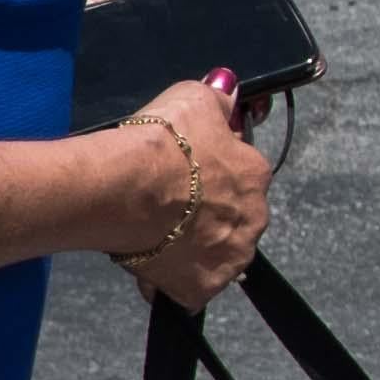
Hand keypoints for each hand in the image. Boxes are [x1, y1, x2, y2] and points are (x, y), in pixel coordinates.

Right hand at [110, 68, 272, 307]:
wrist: (123, 188)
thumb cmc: (160, 141)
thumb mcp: (193, 99)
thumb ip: (218, 98)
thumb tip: (230, 89)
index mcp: (256, 176)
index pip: (242, 174)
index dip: (211, 172)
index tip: (185, 170)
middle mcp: (253, 221)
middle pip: (232, 218)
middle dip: (205, 213)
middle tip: (168, 204)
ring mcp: (229, 260)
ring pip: (215, 254)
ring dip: (192, 247)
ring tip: (156, 235)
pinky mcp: (200, 289)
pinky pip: (189, 289)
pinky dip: (171, 281)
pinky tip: (148, 265)